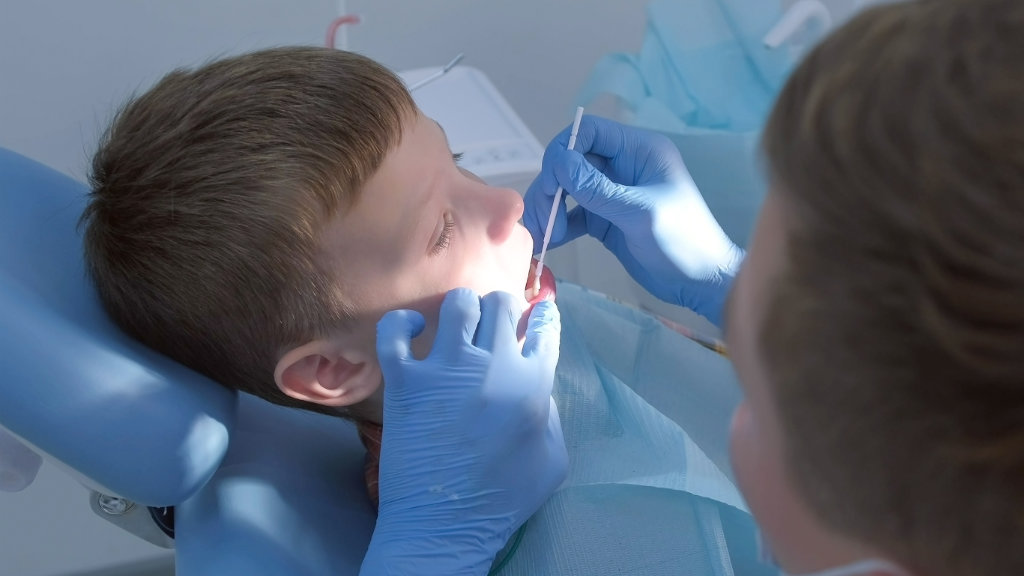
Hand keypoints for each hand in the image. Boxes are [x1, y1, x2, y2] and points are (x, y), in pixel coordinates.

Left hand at [361, 289, 565, 575]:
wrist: (444, 525)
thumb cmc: (502, 500)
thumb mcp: (552, 460)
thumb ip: (550, 414)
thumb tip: (534, 385)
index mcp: (532, 385)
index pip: (544, 328)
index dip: (542, 315)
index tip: (534, 314)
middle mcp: (492, 367)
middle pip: (500, 304)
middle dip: (501, 308)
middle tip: (493, 324)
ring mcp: (446, 370)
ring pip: (457, 304)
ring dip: (461, 308)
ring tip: (458, 325)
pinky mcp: (406, 381)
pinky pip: (395, 330)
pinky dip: (403, 323)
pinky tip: (412, 332)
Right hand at [524, 115, 743, 325]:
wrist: (700, 281)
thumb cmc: (682, 240)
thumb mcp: (640, 213)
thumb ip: (597, 188)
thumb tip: (558, 162)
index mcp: (639, 151)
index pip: (589, 132)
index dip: (563, 151)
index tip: (551, 182)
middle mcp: (622, 166)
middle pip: (571, 161)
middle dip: (551, 186)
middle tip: (543, 218)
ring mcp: (612, 193)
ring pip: (567, 188)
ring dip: (550, 208)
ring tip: (543, 236)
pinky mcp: (605, 219)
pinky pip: (573, 214)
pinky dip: (558, 225)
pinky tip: (549, 242)